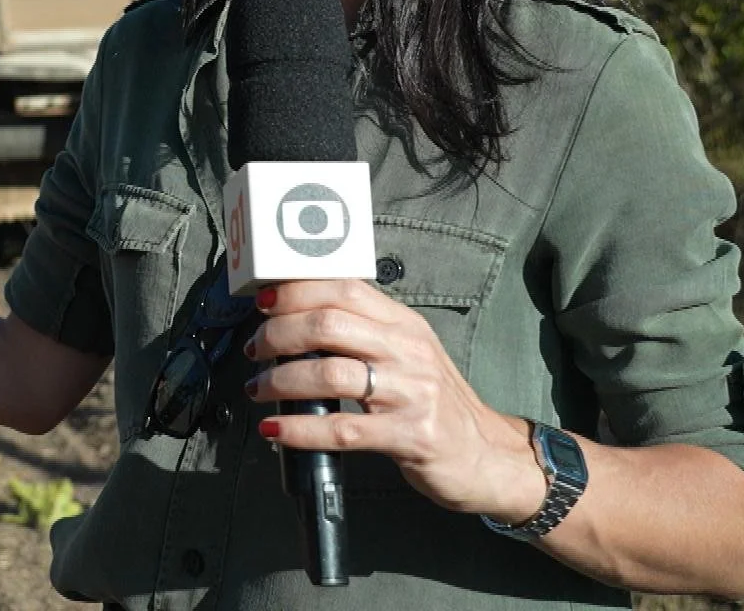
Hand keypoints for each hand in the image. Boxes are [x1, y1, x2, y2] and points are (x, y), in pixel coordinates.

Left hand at [243, 279, 546, 521]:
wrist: (487, 454)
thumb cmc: (436, 403)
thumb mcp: (408, 354)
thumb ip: (363, 333)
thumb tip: (297, 318)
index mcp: (404, 324)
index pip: (345, 288)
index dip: (296, 291)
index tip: (263, 301)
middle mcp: (409, 351)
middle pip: (329, 324)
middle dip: (279, 333)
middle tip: (256, 348)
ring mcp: (411, 393)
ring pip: (329, 374)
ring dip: (280, 380)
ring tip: (258, 388)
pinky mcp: (410, 436)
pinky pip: (342, 430)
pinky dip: (300, 429)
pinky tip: (277, 428)